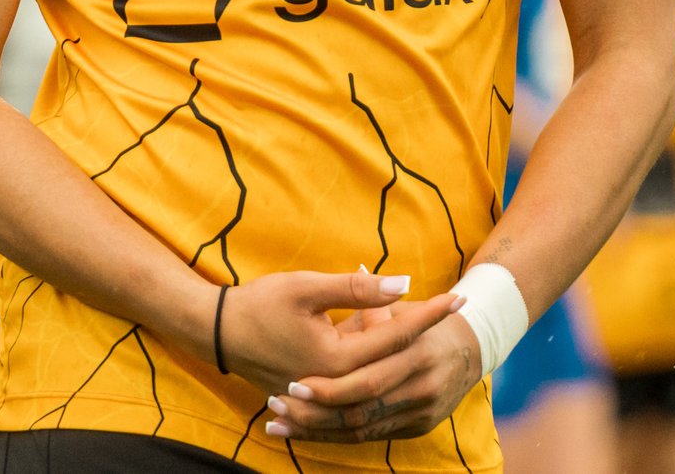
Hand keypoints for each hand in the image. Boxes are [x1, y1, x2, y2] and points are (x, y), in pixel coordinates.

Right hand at [158, 269, 458, 396]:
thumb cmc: (259, 305)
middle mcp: (338, 383)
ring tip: (429, 324)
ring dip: (405, 349)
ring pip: (381, 374)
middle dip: (427, 332)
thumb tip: (403, 282)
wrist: (217, 333)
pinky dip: (380, 362)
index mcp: (338, 359)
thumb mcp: (306, 288)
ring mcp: (328, 393)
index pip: (396, 336)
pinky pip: (361, 382)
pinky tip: (391, 342)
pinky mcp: (320, 393)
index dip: (428, 314)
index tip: (456, 298)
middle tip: (454, 308)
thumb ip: (355, 289)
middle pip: (396, 361)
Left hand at [267, 309, 482, 443]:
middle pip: (360, 409)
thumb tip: (356, 264)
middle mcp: (423, 387)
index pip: (366, 378)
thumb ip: (370, 301)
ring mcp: (422, 411)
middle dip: (317, 411)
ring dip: (317, 428)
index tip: (290, 385)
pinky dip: (334, 435)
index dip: (327, 387)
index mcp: (417, 353)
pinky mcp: (416, 426)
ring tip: (276, 423)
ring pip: (361, 427)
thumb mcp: (396, 306)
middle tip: (277, 403)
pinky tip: (299, 433)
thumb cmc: (418, 318)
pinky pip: (370, 435)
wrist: (466, 348)